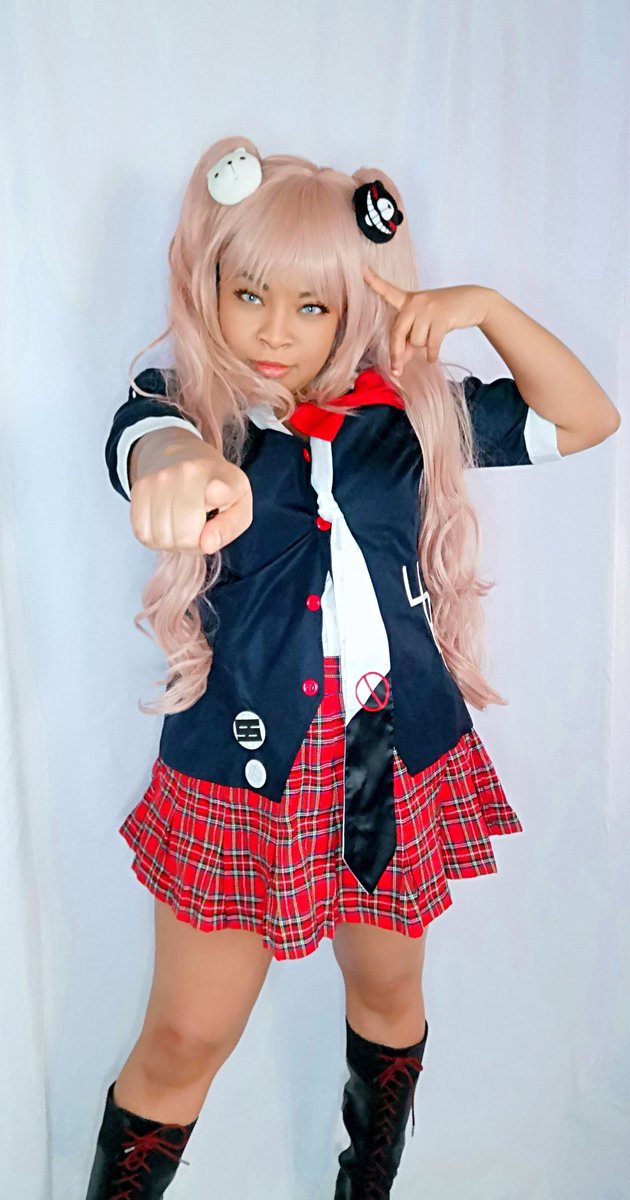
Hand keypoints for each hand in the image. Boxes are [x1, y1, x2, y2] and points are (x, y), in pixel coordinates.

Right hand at [130, 436, 252, 556]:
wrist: (183, 456)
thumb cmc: (218, 488)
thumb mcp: (239, 505)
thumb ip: (229, 527)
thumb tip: (207, 544)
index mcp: (219, 475)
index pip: (219, 492)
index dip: (218, 502)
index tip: (215, 498)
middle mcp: (183, 472)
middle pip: (185, 537)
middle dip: (194, 543)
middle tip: (200, 528)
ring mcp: (157, 480)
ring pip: (161, 539)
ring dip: (173, 542)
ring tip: (183, 525)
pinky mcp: (138, 489)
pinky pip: (143, 534)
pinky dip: (156, 538)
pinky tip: (166, 524)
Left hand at [363, 264, 495, 373]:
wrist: (473, 301)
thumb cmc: (445, 312)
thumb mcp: (425, 323)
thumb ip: (411, 341)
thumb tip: (401, 361)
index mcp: (408, 300)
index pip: (388, 290)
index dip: (374, 281)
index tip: (362, 270)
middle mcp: (416, 302)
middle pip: (398, 333)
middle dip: (397, 353)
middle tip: (397, 369)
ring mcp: (429, 308)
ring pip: (416, 341)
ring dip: (423, 347)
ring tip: (433, 338)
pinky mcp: (441, 318)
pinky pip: (431, 344)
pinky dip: (432, 354)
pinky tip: (433, 358)